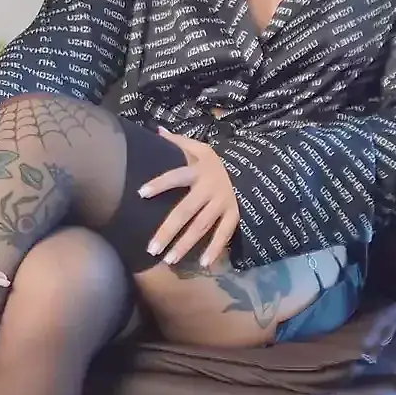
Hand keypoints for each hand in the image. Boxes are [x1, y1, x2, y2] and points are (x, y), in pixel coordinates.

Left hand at [138, 128, 239, 268]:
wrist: (254, 168)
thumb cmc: (219, 161)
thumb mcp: (202, 148)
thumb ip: (179, 142)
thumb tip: (157, 130)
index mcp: (199, 170)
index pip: (176, 176)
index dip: (160, 184)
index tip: (141, 193)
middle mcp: (210, 188)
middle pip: (186, 211)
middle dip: (168, 230)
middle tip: (151, 248)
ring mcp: (223, 203)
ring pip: (202, 227)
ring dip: (185, 244)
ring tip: (168, 260)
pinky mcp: (235, 215)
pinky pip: (224, 234)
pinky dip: (215, 249)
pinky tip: (203, 264)